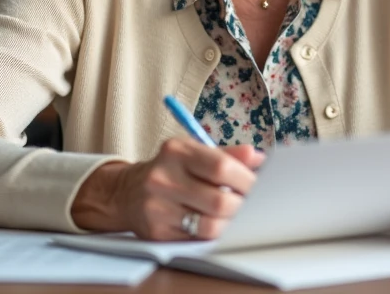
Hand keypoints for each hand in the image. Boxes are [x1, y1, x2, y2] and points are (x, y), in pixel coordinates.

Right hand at [72, 138, 264, 238]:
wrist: (127, 191)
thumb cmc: (171, 169)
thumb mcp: (194, 151)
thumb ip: (227, 154)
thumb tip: (259, 159)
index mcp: (176, 151)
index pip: (220, 166)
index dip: (247, 179)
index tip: (262, 186)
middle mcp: (163, 178)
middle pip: (218, 200)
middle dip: (243, 205)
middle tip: (255, 206)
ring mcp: (157, 207)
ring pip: (209, 224)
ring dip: (230, 223)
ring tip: (237, 216)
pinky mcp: (156, 231)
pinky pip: (196, 238)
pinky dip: (213, 233)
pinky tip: (218, 224)